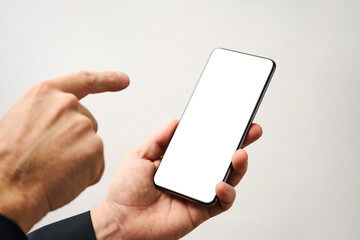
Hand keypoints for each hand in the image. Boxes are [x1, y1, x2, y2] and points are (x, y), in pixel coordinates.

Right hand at [0, 71, 128, 231]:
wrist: (6, 190)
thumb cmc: (9, 161)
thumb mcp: (22, 121)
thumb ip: (50, 113)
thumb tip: (69, 119)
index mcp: (45, 94)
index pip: (84, 81)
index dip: (107, 79)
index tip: (123, 79)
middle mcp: (67, 104)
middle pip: (87, 121)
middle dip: (75, 140)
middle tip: (49, 157)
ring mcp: (82, 125)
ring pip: (91, 143)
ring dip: (79, 158)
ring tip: (52, 168)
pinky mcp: (94, 147)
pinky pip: (97, 163)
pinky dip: (86, 174)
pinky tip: (63, 178)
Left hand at [91, 120, 261, 239]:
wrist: (121, 220)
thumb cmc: (126, 190)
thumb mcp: (139, 155)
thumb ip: (159, 138)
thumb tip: (177, 122)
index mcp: (180, 161)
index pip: (205, 144)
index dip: (219, 132)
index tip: (231, 117)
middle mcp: (193, 175)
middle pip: (222, 158)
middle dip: (240, 143)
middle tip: (251, 130)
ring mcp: (199, 192)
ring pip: (228, 178)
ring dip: (238, 166)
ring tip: (239, 154)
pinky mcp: (201, 210)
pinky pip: (222, 202)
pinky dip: (226, 193)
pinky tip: (220, 184)